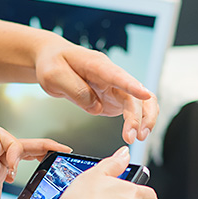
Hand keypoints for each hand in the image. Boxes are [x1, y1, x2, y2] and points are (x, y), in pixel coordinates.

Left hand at [0, 127, 69, 198]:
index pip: (0, 137)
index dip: (14, 148)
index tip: (16, 169)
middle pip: (16, 143)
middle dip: (38, 146)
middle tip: (59, 151)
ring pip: (17, 151)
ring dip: (34, 152)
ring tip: (52, 158)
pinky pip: (14, 162)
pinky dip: (26, 163)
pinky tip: (31, 175)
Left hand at [34, 38, 158, 144]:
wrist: (54, 61)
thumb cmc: (54, 64)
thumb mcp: (54, 76)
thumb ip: (76, 91)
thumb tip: (97, 107)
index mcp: (96, 65)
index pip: (116, 75)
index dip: (131, 85)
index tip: (144, 95)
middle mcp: (111, 75)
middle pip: (133, 94)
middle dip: (137, 116)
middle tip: (132, 137)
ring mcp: (116, 86)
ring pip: (141, 101)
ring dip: (144, 119)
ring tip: (138, 137)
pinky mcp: (116, 98)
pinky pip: (135, 108)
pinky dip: (139, 121)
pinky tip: (135, 133)